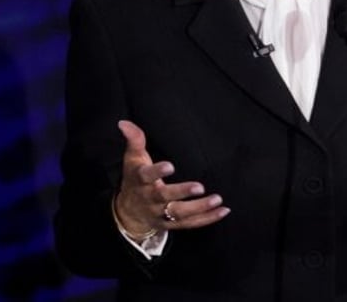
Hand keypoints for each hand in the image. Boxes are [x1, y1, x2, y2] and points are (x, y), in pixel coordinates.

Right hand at [113, 120, 229, 237]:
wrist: (128, 213)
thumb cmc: (135, 179)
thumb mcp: (132, 158)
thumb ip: (134, 139)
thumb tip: (124, 122)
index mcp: (140, 181)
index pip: (146, 176)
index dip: (157, 172)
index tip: (170, 166)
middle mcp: (150, 199)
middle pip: (164, 197)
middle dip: (182, 192)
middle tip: (200, 187)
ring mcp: (160, 214)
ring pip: (179, 213)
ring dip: (199, 208)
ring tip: (217, 199)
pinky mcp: (171, 224)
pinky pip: (190, 224)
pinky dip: (207, 219)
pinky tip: (223, 211)